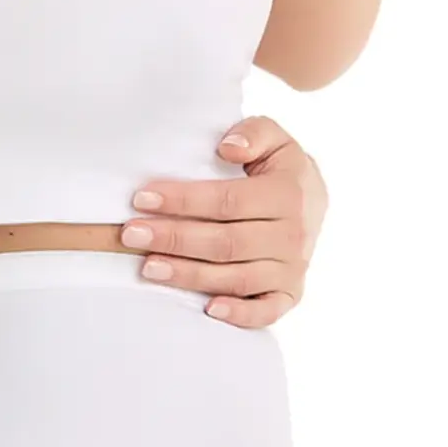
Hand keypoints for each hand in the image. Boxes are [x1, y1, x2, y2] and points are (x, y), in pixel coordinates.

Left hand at [120, 116, 328, 327]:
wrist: (316, 206)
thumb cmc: (280, 172)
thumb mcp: (276, 140)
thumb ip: (256, 132)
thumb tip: (227, 147)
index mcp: (288, 194)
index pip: (227, 200)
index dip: (183, 201)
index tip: (142, 199)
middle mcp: (293, 235)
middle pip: (225, 242)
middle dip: (174, 238)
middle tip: (131, 235)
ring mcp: (291, 269)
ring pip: (236, 278)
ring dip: (190, 275)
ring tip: (148, 267)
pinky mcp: (289, 295)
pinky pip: (266, 312)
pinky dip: (239, 314)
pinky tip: (208, 309)